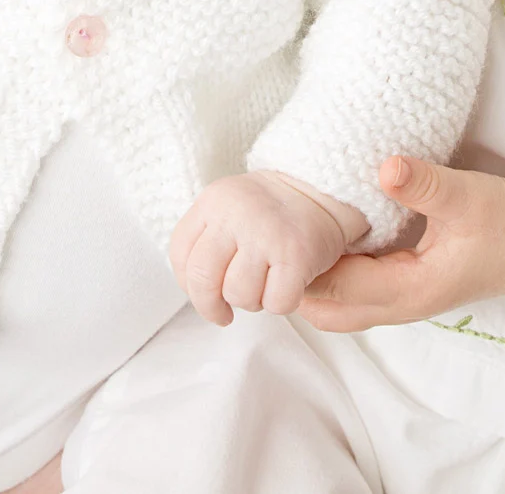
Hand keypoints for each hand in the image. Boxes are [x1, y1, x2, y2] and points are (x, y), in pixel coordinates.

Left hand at [169, 172, 365, 326]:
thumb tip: (194, 290)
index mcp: (214, 201)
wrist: (323, 191)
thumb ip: (206, 239)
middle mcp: (236, 214)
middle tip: (223, 313)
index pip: (181, 254)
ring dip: (252, 301)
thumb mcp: (229, 208)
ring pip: (239, 295)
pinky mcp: (296, 255)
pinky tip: (287, 286)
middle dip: (210, 307)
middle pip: (202, 280)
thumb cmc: (272, 212)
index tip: (203, 293)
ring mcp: (266, 234)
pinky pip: (276, 303)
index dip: (188, 284)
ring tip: (265, 284)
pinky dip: (282, 303)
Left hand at [295, 155, 504, 332]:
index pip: (331, 288)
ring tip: (293, 235)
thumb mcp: (468, 198)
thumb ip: (425, 185)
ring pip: (336, 306)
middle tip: (275, 236)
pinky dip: (331, 273)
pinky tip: (324, 237)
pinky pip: (353, 291)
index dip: (299, 264)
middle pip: (324, 310)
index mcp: (407, 291)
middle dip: (295, 280)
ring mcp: (401, 300)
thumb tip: (384, 168)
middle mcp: (398, 305)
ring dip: (312, 278)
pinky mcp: (405, 286)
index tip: (274, 232)